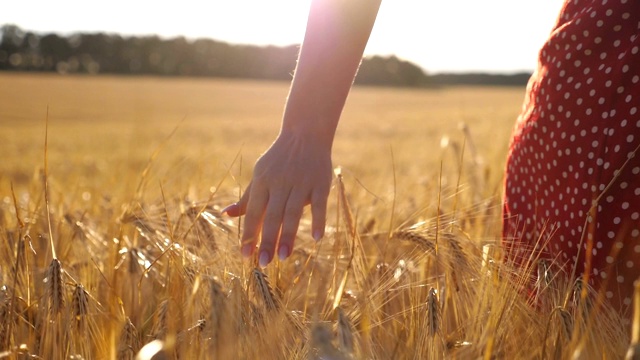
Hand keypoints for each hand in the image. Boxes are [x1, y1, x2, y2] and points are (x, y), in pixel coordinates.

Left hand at [223, 132, 331, 266]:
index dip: (250, 234)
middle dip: (267, 240)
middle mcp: (280, 183)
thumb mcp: (260, 175)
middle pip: (272, 216)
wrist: (305, 134)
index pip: (254, 212)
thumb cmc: (279, 160)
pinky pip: (318, 204)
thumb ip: (247, 198)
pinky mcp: (320, 183)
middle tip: (264, 263)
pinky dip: (318, 220)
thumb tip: (227, 215)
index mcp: (262, 182)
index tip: (245, 256)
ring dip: (288, 235)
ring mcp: (301, 183)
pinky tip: (317, 238)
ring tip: (283, 257)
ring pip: (293, 213)